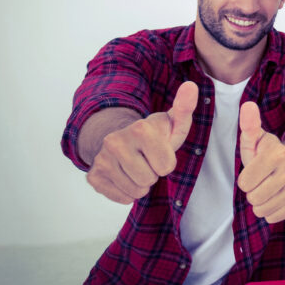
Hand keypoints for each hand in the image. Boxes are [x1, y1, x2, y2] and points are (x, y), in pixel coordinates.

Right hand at [86, 82, 197, 203]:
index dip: (167, 162)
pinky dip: (127, 191)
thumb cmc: (156, 134)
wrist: (124, 140)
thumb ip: (184, 107)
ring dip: (141, 183)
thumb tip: (191, 86)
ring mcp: (101, 159)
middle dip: (153, 173)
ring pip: (135, 191)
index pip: (165, 167)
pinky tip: (125, 175)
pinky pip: (122, 198)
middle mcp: (115, 142)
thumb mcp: (173, 123)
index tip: (160, 151)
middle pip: (149, 180)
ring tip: (138, 166)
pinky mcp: (93, 176)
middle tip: (148, 160)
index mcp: (139, 129)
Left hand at [238, 102, 284, 223]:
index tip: (252, 172)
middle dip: (252, 192)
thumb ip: (249, 125)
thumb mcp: (254, 139)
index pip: (245, 183)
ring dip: (260, 203)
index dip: (244, 180)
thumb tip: (247, 106)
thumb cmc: (266, 153)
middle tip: (260, 182)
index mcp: (278, 153)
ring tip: (266, 191)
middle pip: (254, 197)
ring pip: (264, 209)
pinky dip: (271, 211)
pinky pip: (275, 216)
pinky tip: (275, 199)